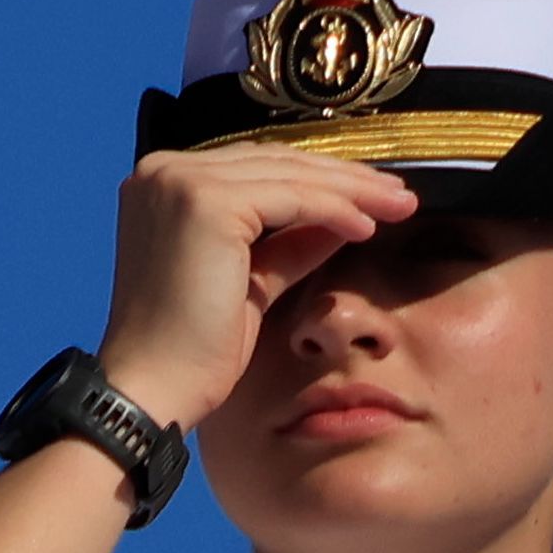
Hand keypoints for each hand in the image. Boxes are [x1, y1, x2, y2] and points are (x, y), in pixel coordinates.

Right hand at [94, 145, 415, 432]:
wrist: (153, 391)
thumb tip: (345, 219)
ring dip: (352, 190)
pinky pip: (291, 198)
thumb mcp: (252, 283)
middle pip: (276, 162)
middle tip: (400, 196)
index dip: (319, 180)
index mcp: (164, 184)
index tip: (372, 199)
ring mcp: (181, 181)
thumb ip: (289, 245)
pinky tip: (369, 227)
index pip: (258, 168)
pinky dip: (335, 210)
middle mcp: (165, 171)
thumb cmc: (192, 353)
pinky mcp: (204, 202)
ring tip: (400, 207)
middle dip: (344, 179)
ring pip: (289, 174)